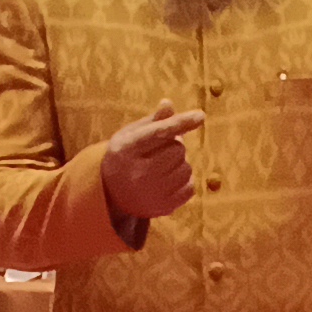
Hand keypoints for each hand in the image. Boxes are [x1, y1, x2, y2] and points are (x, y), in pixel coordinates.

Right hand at [100, 101, 208, 221]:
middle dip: (174, 146)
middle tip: (158, 153)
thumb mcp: (131, 135)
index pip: (159, 132)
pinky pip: (191, 186)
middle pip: (178, 148)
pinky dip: (184, 181)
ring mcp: (151, 192)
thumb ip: (152, 121)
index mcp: (127, 149)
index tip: (200, 115)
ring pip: (187, 167)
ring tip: (161, 168)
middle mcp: (138, 172)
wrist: (111, 193)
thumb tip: (168, 104)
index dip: (181, 122)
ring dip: (180, 164)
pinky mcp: (164, 207)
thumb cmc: (126, 155)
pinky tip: (167, 182)